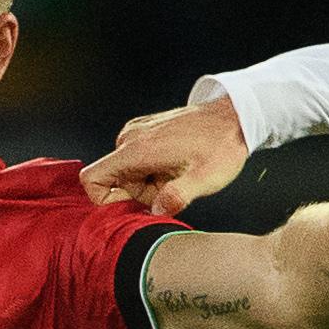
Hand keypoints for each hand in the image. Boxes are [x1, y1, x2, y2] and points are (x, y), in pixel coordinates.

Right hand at [83, 95, 251, 213]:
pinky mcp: (145, 132)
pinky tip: (175, 168)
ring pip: (124, 173)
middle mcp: (131, 138)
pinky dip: (150, 173)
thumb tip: (156, 211)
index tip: (135, 205)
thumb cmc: (222, 145)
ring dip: (146, 185)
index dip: (105, 201)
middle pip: (113, 181)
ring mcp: (137, 133)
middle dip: (137, 196)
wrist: (236, 116)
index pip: (92, 178)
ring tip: (176, 177)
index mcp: (138, 149)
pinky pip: (134, 162)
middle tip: (170, 190)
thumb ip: (177, 197)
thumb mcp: (205, 178)